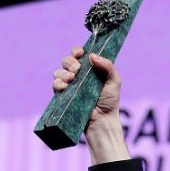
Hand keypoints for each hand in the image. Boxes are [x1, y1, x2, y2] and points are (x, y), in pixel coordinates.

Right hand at [52, 46, 128, 162]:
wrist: (102, 120)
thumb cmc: (110, 101)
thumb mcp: (114, 81)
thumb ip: (107, 66)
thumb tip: (91, 56)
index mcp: (89, 68)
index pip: (79, 54)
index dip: (77, 51)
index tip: (80, 53)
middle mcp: (78, 75)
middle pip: (67, 61)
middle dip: (70, 62)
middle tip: (77, 70)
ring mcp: (70, 86)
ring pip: (59, 72)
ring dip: (63, 73)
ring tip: (72, 80)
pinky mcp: (63, 96)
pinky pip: (55, 85)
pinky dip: (58, 83)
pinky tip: (65, 87)